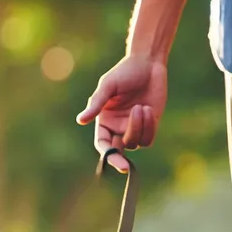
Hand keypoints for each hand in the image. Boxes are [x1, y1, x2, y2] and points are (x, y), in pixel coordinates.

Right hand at [76, 55, 166, 172]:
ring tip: (142, 106)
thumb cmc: (124, 72)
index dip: (108, 156)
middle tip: (125, 168)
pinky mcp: (150, 125)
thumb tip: (80, 120)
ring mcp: (134, 128)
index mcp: (104, 121)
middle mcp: (118, 128)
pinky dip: (149, 126)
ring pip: (135, 143)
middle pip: (118, 151)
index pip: (103, 144)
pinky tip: (148, 108)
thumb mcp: (108, 86)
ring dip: (139, 127)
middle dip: (120, 160)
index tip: (115, 163)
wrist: (148, 63)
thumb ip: (96, 104)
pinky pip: (148, 137)